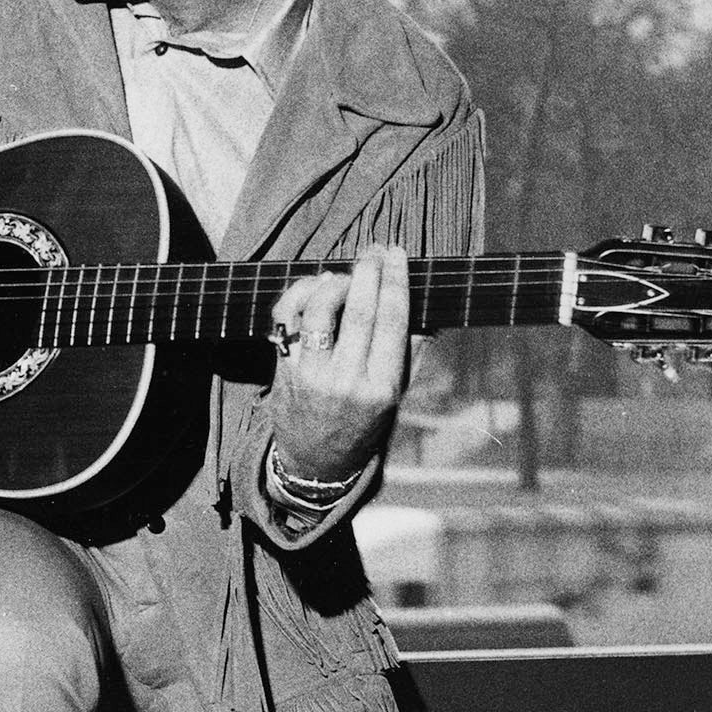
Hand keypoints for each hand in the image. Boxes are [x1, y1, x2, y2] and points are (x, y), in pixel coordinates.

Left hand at [267, 245, 412, 481]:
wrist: (316, 461)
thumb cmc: (363, 423)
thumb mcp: (396, 397)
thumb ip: (411, 353)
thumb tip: (428, 310)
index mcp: (382, 387)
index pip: (392, 321)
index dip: (395, 281)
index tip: (397, 254)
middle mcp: (346, 380)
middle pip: (359, 311)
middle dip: (368, 272)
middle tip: (374, 249)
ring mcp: (309, 375)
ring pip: (320, 310)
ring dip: (334, 281)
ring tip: (344, 274)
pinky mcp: (282, 370)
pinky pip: (287, 319)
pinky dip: (300, 294)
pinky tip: (316, 286)